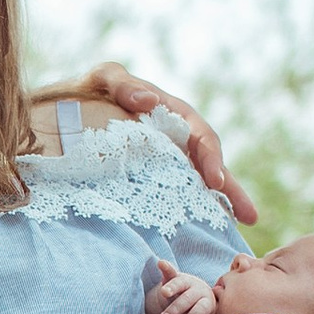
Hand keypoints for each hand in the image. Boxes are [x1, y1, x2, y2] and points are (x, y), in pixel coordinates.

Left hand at [72, 63, 255, 225]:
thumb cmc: (89, 91)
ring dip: (218, 206)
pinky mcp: (150, 180)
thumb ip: (123, 86)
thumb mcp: (104, 80)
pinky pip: (174, 196)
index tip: (215, 180)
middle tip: (250, 216)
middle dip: (230, 190)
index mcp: (172, 114)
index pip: (201, 136)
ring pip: (196, 184)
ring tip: (238, 228)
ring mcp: (164, 162)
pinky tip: (201, 233)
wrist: (63, 114)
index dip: (211, 158)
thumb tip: (149, 101)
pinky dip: (189, 212)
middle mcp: (175, 140)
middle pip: (209, 165)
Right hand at [150, 265, 217, 313]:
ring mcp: (187, 282)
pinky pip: (171, 272)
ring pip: (179, 284)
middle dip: (176, 308)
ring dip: (171, 288)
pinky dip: (166, 267)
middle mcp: (198, 290)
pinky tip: (161, 263)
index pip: (200, 309)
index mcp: (207, 303)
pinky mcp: (176, 276)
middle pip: (188, 298)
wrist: (198, 298)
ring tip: (164, 293)